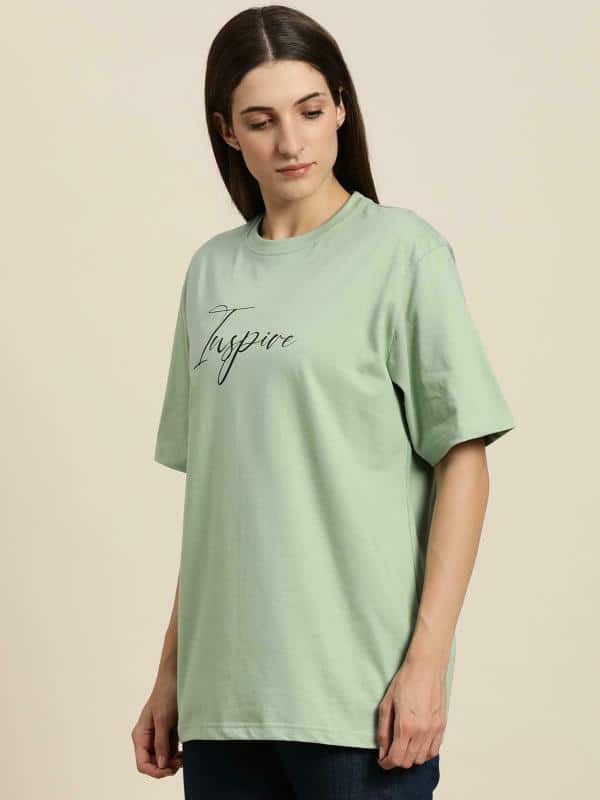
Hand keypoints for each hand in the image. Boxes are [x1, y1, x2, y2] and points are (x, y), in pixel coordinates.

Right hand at [131, 672, 182, 777]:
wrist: (177, 677)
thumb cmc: (166, 693)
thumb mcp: (163, 719)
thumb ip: (161, 742)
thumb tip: (161, 764)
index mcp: (140, 735)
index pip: (142, 763)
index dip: (155, 771)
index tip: (170, 769)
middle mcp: (147, 738)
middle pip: (153, 764)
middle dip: (165, 767)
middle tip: (180, 762)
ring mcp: (158, 735)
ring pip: (163, 759)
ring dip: (173, 762)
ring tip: (183, 757)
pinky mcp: (169, 732)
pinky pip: (170, 750)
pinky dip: (177, 755)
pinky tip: (184, 752)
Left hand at [376, 654, 446, 769]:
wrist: (426, 668)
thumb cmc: (405, 682)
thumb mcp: (386, 704)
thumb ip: (383, 731)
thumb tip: (383, 751)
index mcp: (405, 725)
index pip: (396, 758)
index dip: (386, 763)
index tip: (382, 761)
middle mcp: (422, 731)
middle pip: (408, 762)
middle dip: (396, 761)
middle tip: (390, 752)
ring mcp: (434, 729)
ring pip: (422, 759)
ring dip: (410, 757)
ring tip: (403, 746)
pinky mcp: (442, 726)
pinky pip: (434, 750)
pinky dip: (424, 752)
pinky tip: (417, 744)